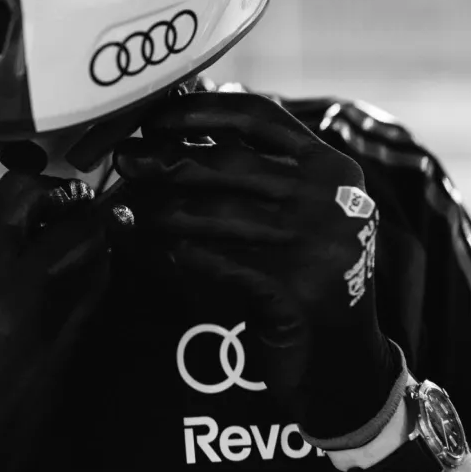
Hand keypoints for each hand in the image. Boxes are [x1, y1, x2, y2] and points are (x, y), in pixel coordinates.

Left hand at [114, 86, 400, 442]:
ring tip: (127, 203)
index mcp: (330, 166)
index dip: (199, 111)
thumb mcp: (301, 208)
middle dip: (166, 156)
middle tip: (125, 158)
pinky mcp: (294, 289)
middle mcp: (329, 198)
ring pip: (215, 211)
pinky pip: (215, 258)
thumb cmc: (307, 270)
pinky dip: (173, 248)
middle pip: (228, 162)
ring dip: (161, 205)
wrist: (345, 360)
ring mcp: (315, 243)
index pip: (257, 116)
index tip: (154, 116)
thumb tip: (178, 123)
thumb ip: (257, 166)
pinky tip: (147, 242)